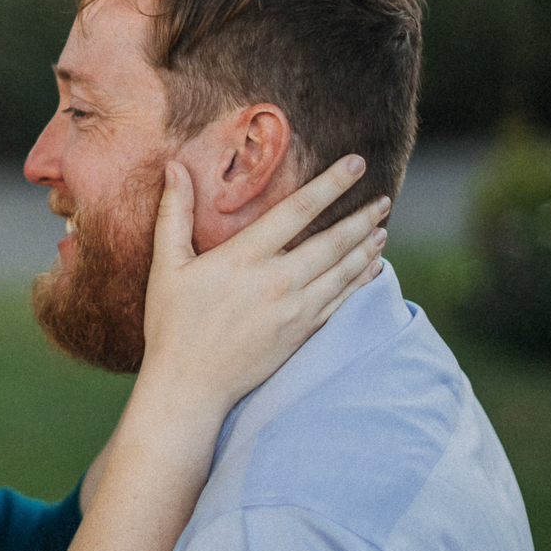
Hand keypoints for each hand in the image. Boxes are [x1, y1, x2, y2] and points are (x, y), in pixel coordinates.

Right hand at [141, 154, 388, 424]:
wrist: (190, 387)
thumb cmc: (173, 325)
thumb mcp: (167, 267)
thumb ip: (174, 214)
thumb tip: (174, 167)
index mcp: (244, 258)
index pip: (298, 210)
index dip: (331, 183)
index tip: (356, 163)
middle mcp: (277, 282)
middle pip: (333, 241)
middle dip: (362, 217)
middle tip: (383, 197)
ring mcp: (295, 310)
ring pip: (344, 271)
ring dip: (367, 247)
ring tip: (382, 227)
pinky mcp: (303, 333)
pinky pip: (342, 301)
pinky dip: (362, 282)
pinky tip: (374, 268)